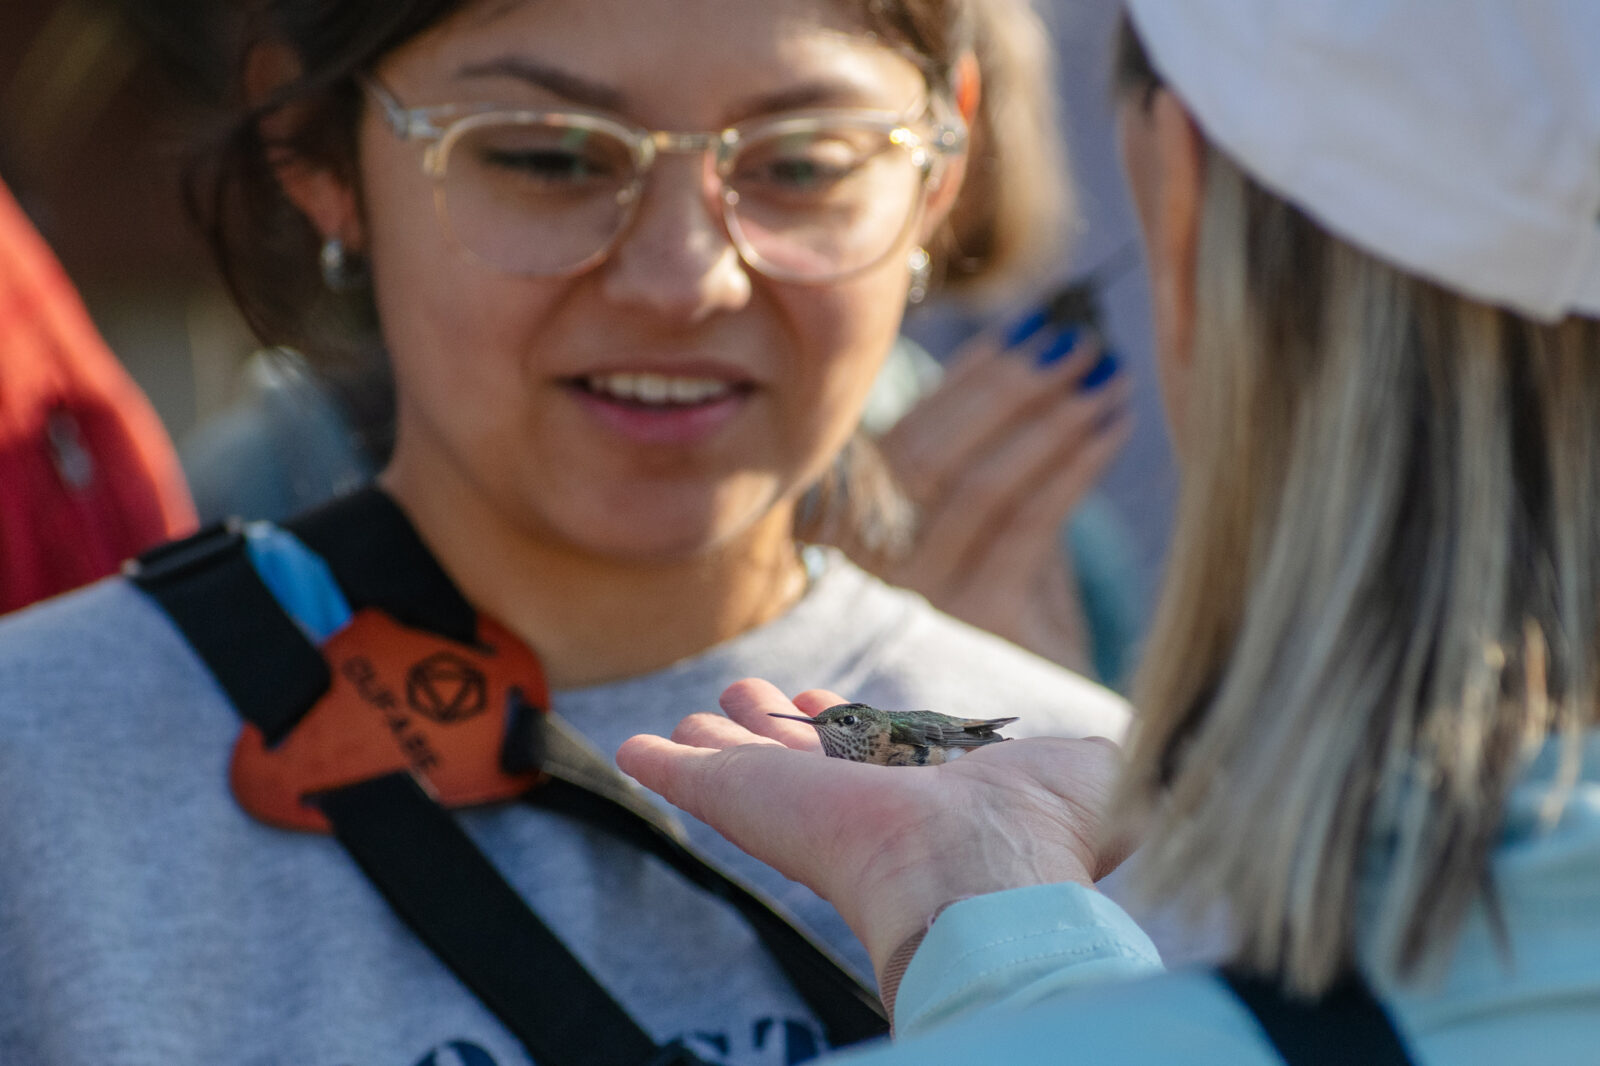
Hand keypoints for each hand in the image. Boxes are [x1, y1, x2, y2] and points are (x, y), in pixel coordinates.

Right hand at [616, 678, 1127, 990]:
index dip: (846, 727)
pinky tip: (633, 746)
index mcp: (930, 798)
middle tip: (747, 696)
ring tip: (696, 714)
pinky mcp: (752, 803)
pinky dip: (662, 764)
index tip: (822, 697)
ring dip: (721, 739)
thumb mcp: (1103, 776)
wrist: (987, 877)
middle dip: (774, 726)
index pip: (875, 760)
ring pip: (749, 768)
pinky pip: (692, 781)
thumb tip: (1199, 755)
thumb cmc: (1055, 837)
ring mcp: (803, 806)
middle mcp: (863, 803)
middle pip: (804, 759)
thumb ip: (1133, 761)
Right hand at [854, 326, 1131, 673]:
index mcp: (853, 541)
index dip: (964, 381)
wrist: (1047, 722)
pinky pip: (1027, 524)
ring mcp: (922, 603)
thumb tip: (1044, 349)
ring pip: (982, 486)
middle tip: (1077, 336)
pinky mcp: (981, 626)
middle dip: (1010, 387)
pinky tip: (1114, 425)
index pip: (903, 440)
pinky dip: (1074, 465)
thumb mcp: (998, 532)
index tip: (1022, 328)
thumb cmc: (1021, 620)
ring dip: (1050, 418)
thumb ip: (1003, 460)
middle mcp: (871, 573)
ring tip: (1106, 371)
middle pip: (933, 458)